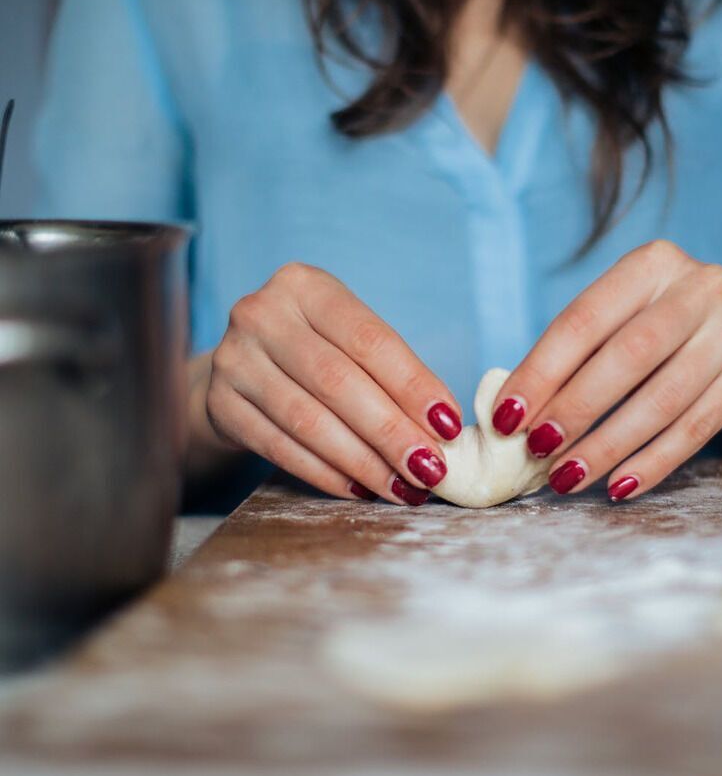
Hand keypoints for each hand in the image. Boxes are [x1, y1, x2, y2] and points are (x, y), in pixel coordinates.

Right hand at [200, 263, 463, 504]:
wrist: (243, 366)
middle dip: (391, 432)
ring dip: (363, 461)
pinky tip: (359, 488)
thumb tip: (443, 428)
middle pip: (338, 382)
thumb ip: (392, 372)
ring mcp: (233, 359)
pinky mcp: (219, 403)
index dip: (413, 386)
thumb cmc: (318, 350)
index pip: (370, 340)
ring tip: (401, 486)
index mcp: (305, 286)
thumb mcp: (348, 338)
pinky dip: (324, 473)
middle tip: (430, 469)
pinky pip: (279, 446)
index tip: (448, 426)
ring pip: (308, 420)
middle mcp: (262, 314)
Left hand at [492, 240, 721, 500]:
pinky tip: (619, 486)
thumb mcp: (619, 327)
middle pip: (629, 355)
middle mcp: (701, 285)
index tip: (507, 418)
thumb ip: (573, 359)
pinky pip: (696, 428)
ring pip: (663, 398)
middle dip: (576, 409)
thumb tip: (511, 415)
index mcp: (653, 263)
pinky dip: (653, 462)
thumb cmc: (658, 342)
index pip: (586, 319)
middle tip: (538, 452)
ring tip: (569, 477)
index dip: (542, 371)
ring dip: (609, 445)